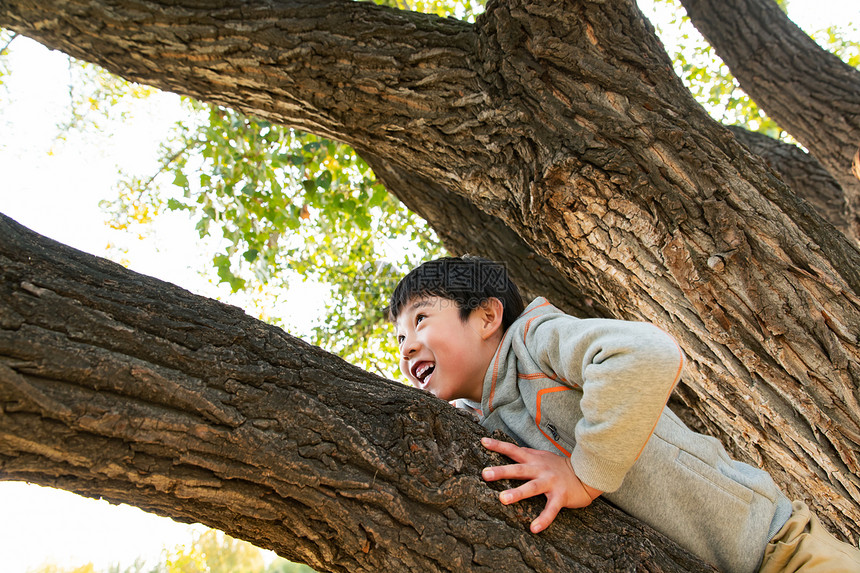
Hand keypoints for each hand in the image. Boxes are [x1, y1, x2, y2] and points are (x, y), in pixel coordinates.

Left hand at [481, 437, 601, 532]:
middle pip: (518, 470)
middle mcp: (540, 469)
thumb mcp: (543, 456)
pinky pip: (550, 510)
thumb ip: (527, 455)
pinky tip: (534, 528)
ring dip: (517, 493)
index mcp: (534, 460)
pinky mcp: (560, 497)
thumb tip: (510, 449)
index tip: (483, 442)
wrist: (586, 473)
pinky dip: (543, 519)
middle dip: (501, 471)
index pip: (513, 450)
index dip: (498, 446)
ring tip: (502, 499)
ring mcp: (550, 483)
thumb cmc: (560, 467)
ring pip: (531, 488)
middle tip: (485, 474)